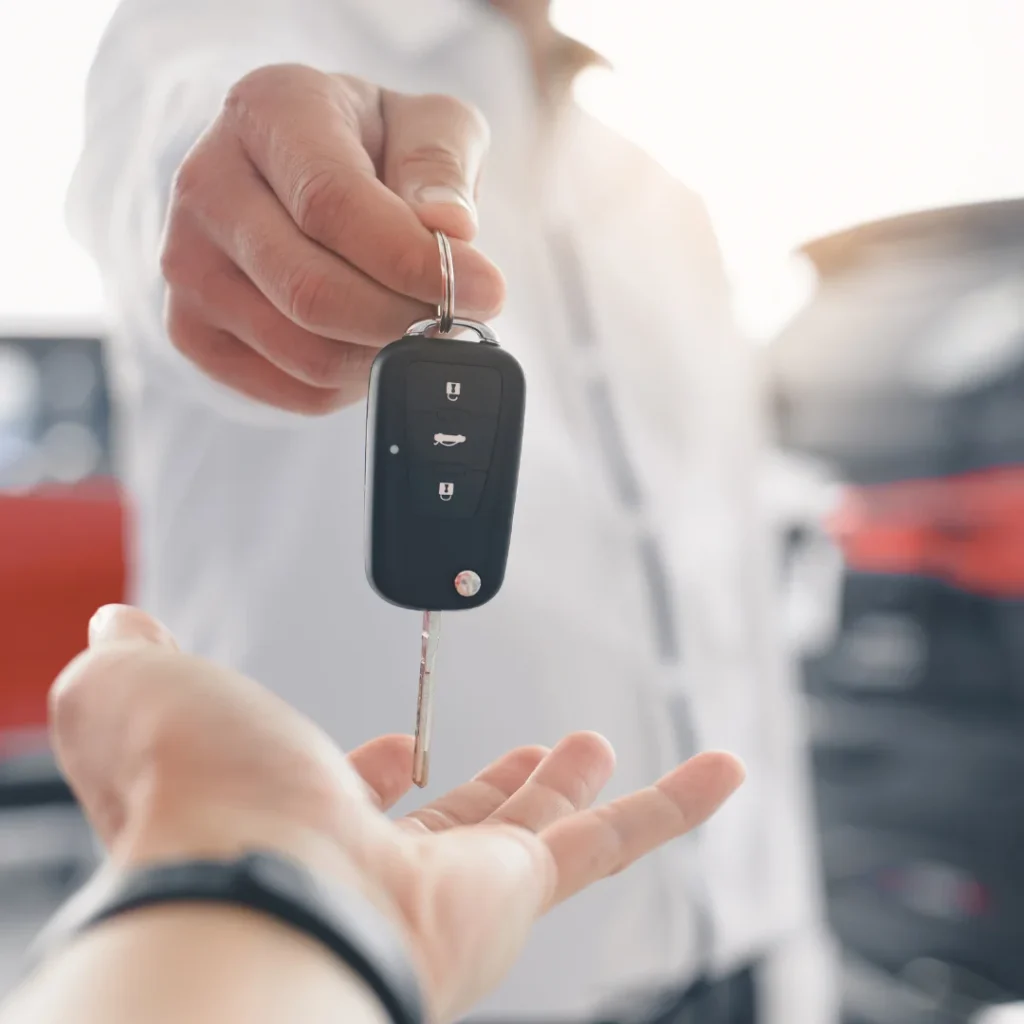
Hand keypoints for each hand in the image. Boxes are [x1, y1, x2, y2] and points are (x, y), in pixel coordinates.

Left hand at [51, 605, 743, 1021]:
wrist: (255, 887)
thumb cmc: (195, 793)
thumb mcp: (148, 692)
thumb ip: (133, 664)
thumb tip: (112, 631)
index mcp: (299, 821)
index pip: (353, 798)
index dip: (376, 769)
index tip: (396, 750)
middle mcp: (373, 869)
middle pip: (456, 824)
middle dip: (492, 785)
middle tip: (531, 753)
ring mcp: (449, 889)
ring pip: (540, 834)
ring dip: (571, 790)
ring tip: (597, 744)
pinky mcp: (515, 893)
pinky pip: (616, 844)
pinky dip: (674, 808)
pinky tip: (718, 772)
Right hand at [160, 64, 504, 412]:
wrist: (294, 176)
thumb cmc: (371, 145)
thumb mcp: (426, 123)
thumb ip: (441, 164)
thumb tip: (450, 227)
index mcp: (267, 111)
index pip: (333, 205)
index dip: (414, 263)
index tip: (484, 290)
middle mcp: (207, 185)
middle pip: (313, 292)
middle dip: (404, 320)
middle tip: (456, 320)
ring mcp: (188, 265)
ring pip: (305, 354)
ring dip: (382, 355)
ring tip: (415, 324)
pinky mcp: (192, 331)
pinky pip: (292, 390)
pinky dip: (351, 383)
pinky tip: (368, 341)